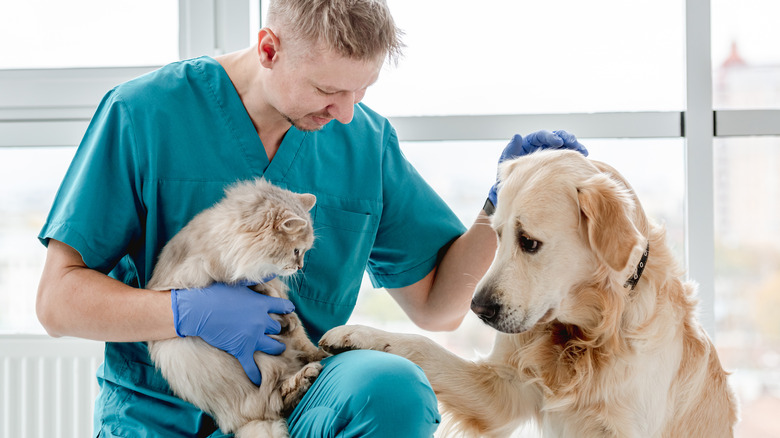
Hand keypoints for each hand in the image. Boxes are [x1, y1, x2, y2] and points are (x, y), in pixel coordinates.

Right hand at [171, 280, 294, 385]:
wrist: (199, 309)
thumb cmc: (216, 293)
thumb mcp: (239, 282)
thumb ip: (257, 279)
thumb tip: (271, 271)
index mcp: (263, 304)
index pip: (284, 308)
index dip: (286, 310)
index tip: (286, 311)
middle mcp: (262, 321)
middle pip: (278, 328)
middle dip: (278, 329)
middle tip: (276, 330)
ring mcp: (252, 337)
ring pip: (273, 346)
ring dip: (276, 347)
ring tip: (277, 349)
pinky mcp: (241, 349)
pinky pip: (252, 366)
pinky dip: (255, 374)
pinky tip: (258, 381)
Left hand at [486, 130, 587, 208]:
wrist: (514, 195)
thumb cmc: (508, 179)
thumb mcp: (507, 166)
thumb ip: (510, 151)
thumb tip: (517, 136)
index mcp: (527, 144)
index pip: (540, 136)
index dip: (550, 136)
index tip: (558, 142)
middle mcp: (540, 146)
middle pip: (555, 136)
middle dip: (566, 138)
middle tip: (574, 144)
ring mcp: (550, 154)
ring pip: (564, 144)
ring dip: (574, 145)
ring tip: (583, 152)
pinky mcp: (557, 162)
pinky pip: (568, 156)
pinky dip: (576, 155)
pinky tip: (584, 158)